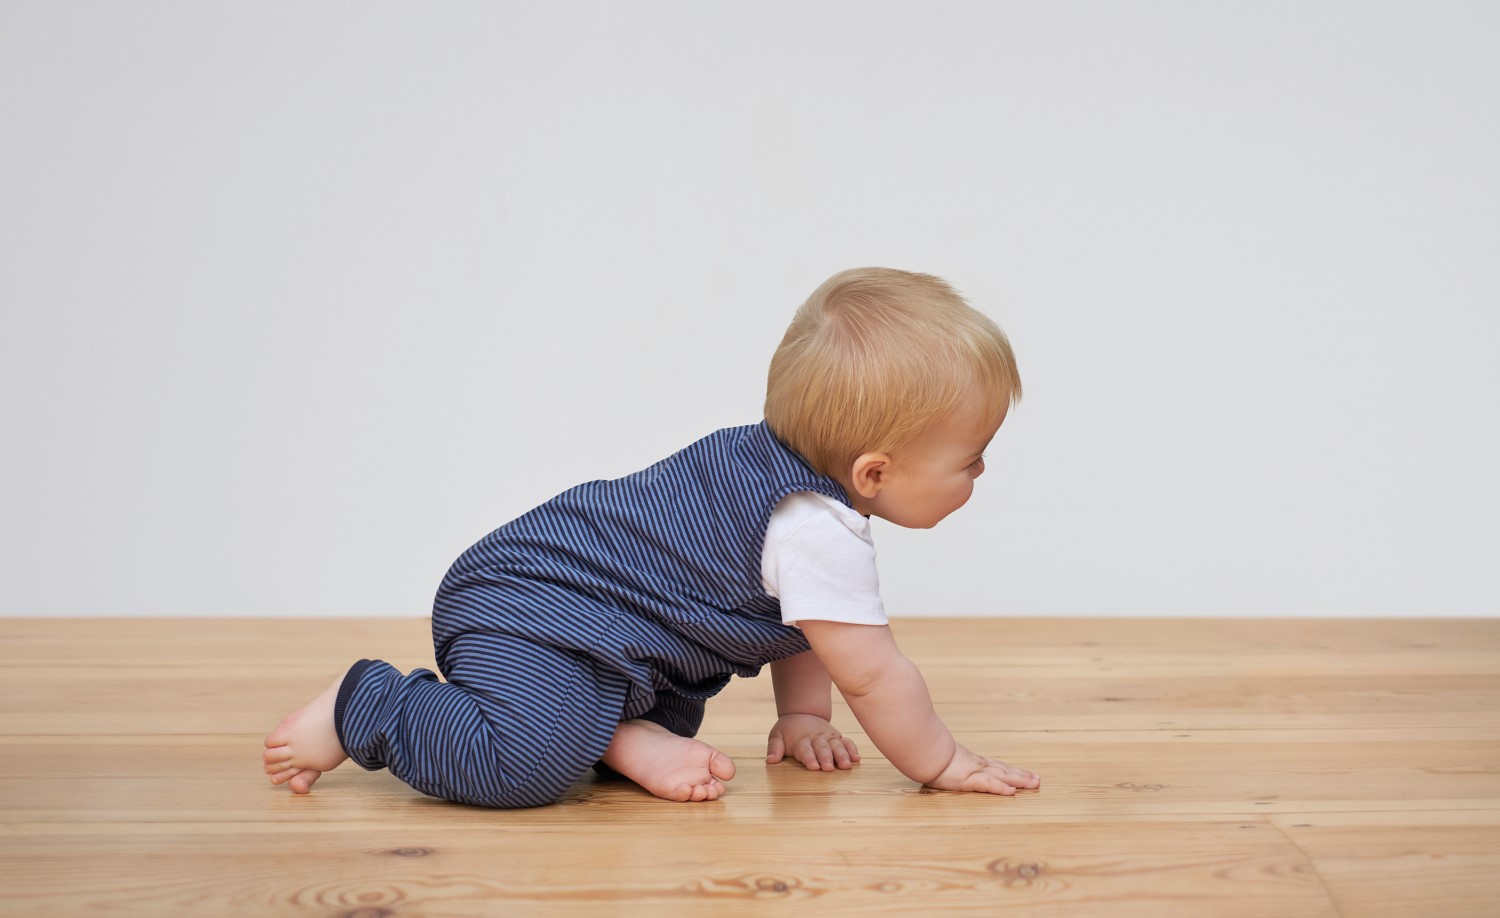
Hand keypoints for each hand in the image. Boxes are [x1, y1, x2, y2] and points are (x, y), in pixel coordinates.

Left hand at [765, 713, 860, 771]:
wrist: (802, 713)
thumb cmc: (788, 730)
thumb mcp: (776, 736)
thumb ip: (774, 749)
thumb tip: (770, 761)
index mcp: (801, 740)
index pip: (805, 749)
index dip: (809, 758)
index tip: (813, 767)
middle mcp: (816, 738)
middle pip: (822, 748)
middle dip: (826, 758)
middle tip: (828, 768)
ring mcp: (828, 737)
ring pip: (836, 745)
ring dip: (842, 755)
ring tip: (846, 766)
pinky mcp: (837, 737)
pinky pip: (846, 742)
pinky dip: (852, 749)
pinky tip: (857, 758)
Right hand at [924, 743, 1040, 795]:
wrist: (922, 750)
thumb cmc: (929, 753)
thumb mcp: (941, 758)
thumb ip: (946, 759)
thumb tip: (945, 761)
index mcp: (972, 761)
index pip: (996, 766)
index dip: (1012, 770)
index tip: (1025, 774)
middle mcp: (977, 765)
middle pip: (1004, 770)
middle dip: (1022, 776)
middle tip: (1038, 780)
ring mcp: (974, 771)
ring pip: (1002, 776)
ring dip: (1020, 780)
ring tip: (1035, 784)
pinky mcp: (968, 779)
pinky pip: (987, 785)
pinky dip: (1000, 788)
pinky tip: (1012, 791)